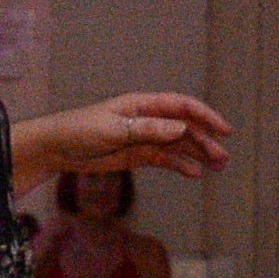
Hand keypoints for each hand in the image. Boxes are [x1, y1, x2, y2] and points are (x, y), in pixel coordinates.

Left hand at [21, 90, 231, 184]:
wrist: (55, 148)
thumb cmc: (80, 130)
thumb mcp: (114, 129)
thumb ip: (147, 129)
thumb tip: (180, 129)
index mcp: (143, 104)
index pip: (182, 106)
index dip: (205, 116)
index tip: (224, 129)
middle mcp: (148, 119)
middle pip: (184, 128)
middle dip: (205, 141)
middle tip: (223, 159)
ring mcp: (143, 137)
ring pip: (178, 145)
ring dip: (197, 154)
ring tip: (216, 167)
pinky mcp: (136, 154)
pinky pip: (163, 158)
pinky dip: (179, 165)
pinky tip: (193, 173)